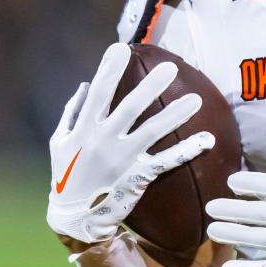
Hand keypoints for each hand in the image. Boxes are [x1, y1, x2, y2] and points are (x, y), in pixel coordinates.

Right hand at [47, 42, 214, 243]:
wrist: (75, 218)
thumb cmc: (66, 176)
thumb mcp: (59, 143)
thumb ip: (71, 113)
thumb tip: (85, 85)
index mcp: (83, 130)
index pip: (97, 95)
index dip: (108, 71)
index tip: (120, 48)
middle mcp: (102, 142)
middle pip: (129, 108)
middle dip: (149, 87)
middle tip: (170, 68)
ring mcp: (121, 160)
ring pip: (152, 133)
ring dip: (175, 115)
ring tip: (196, 100)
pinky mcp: (137, 177)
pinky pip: (166, 162)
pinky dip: (186, 151)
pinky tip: (206, 140)